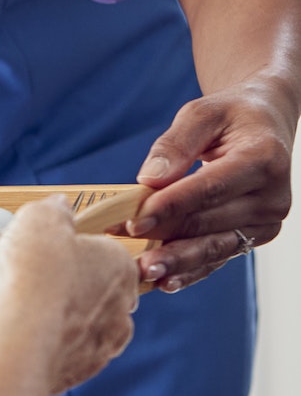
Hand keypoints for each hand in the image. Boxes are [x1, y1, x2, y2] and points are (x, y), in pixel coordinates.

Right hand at [0, 197, 138, 394]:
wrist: (21, 339)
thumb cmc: (34, 274)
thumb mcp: (38, 218)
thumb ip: (53, 208)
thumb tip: (60, 206)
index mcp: (120, 265)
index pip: (105, 252)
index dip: (73, 251)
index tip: (48, 253)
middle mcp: (122, 306)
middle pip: (97, 289)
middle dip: (70, 286)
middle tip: (32, 280)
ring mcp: (105, 343)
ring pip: (84, 324)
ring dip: (59, 317)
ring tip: (22, 309)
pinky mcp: (84, 371)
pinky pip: (68, 353)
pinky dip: (49, 344)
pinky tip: (22, 333)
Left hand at [130, 82, 293, 289]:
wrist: (266, 127)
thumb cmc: (230, 116)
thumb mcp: (202, 113)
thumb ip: (175, 144)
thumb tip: (149, 179)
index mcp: (263, 159)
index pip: (210, 189)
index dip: (171, 206)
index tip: (135, 219)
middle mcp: (272, 197)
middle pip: (208, 222)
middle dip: (163, 233)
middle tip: (122, 242)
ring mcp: (267, 222)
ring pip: (214, 247)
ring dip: (176, 262)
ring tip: (143, 272)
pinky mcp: (255, 236)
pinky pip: (219, 256)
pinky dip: (191, 271)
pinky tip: (165, 282)